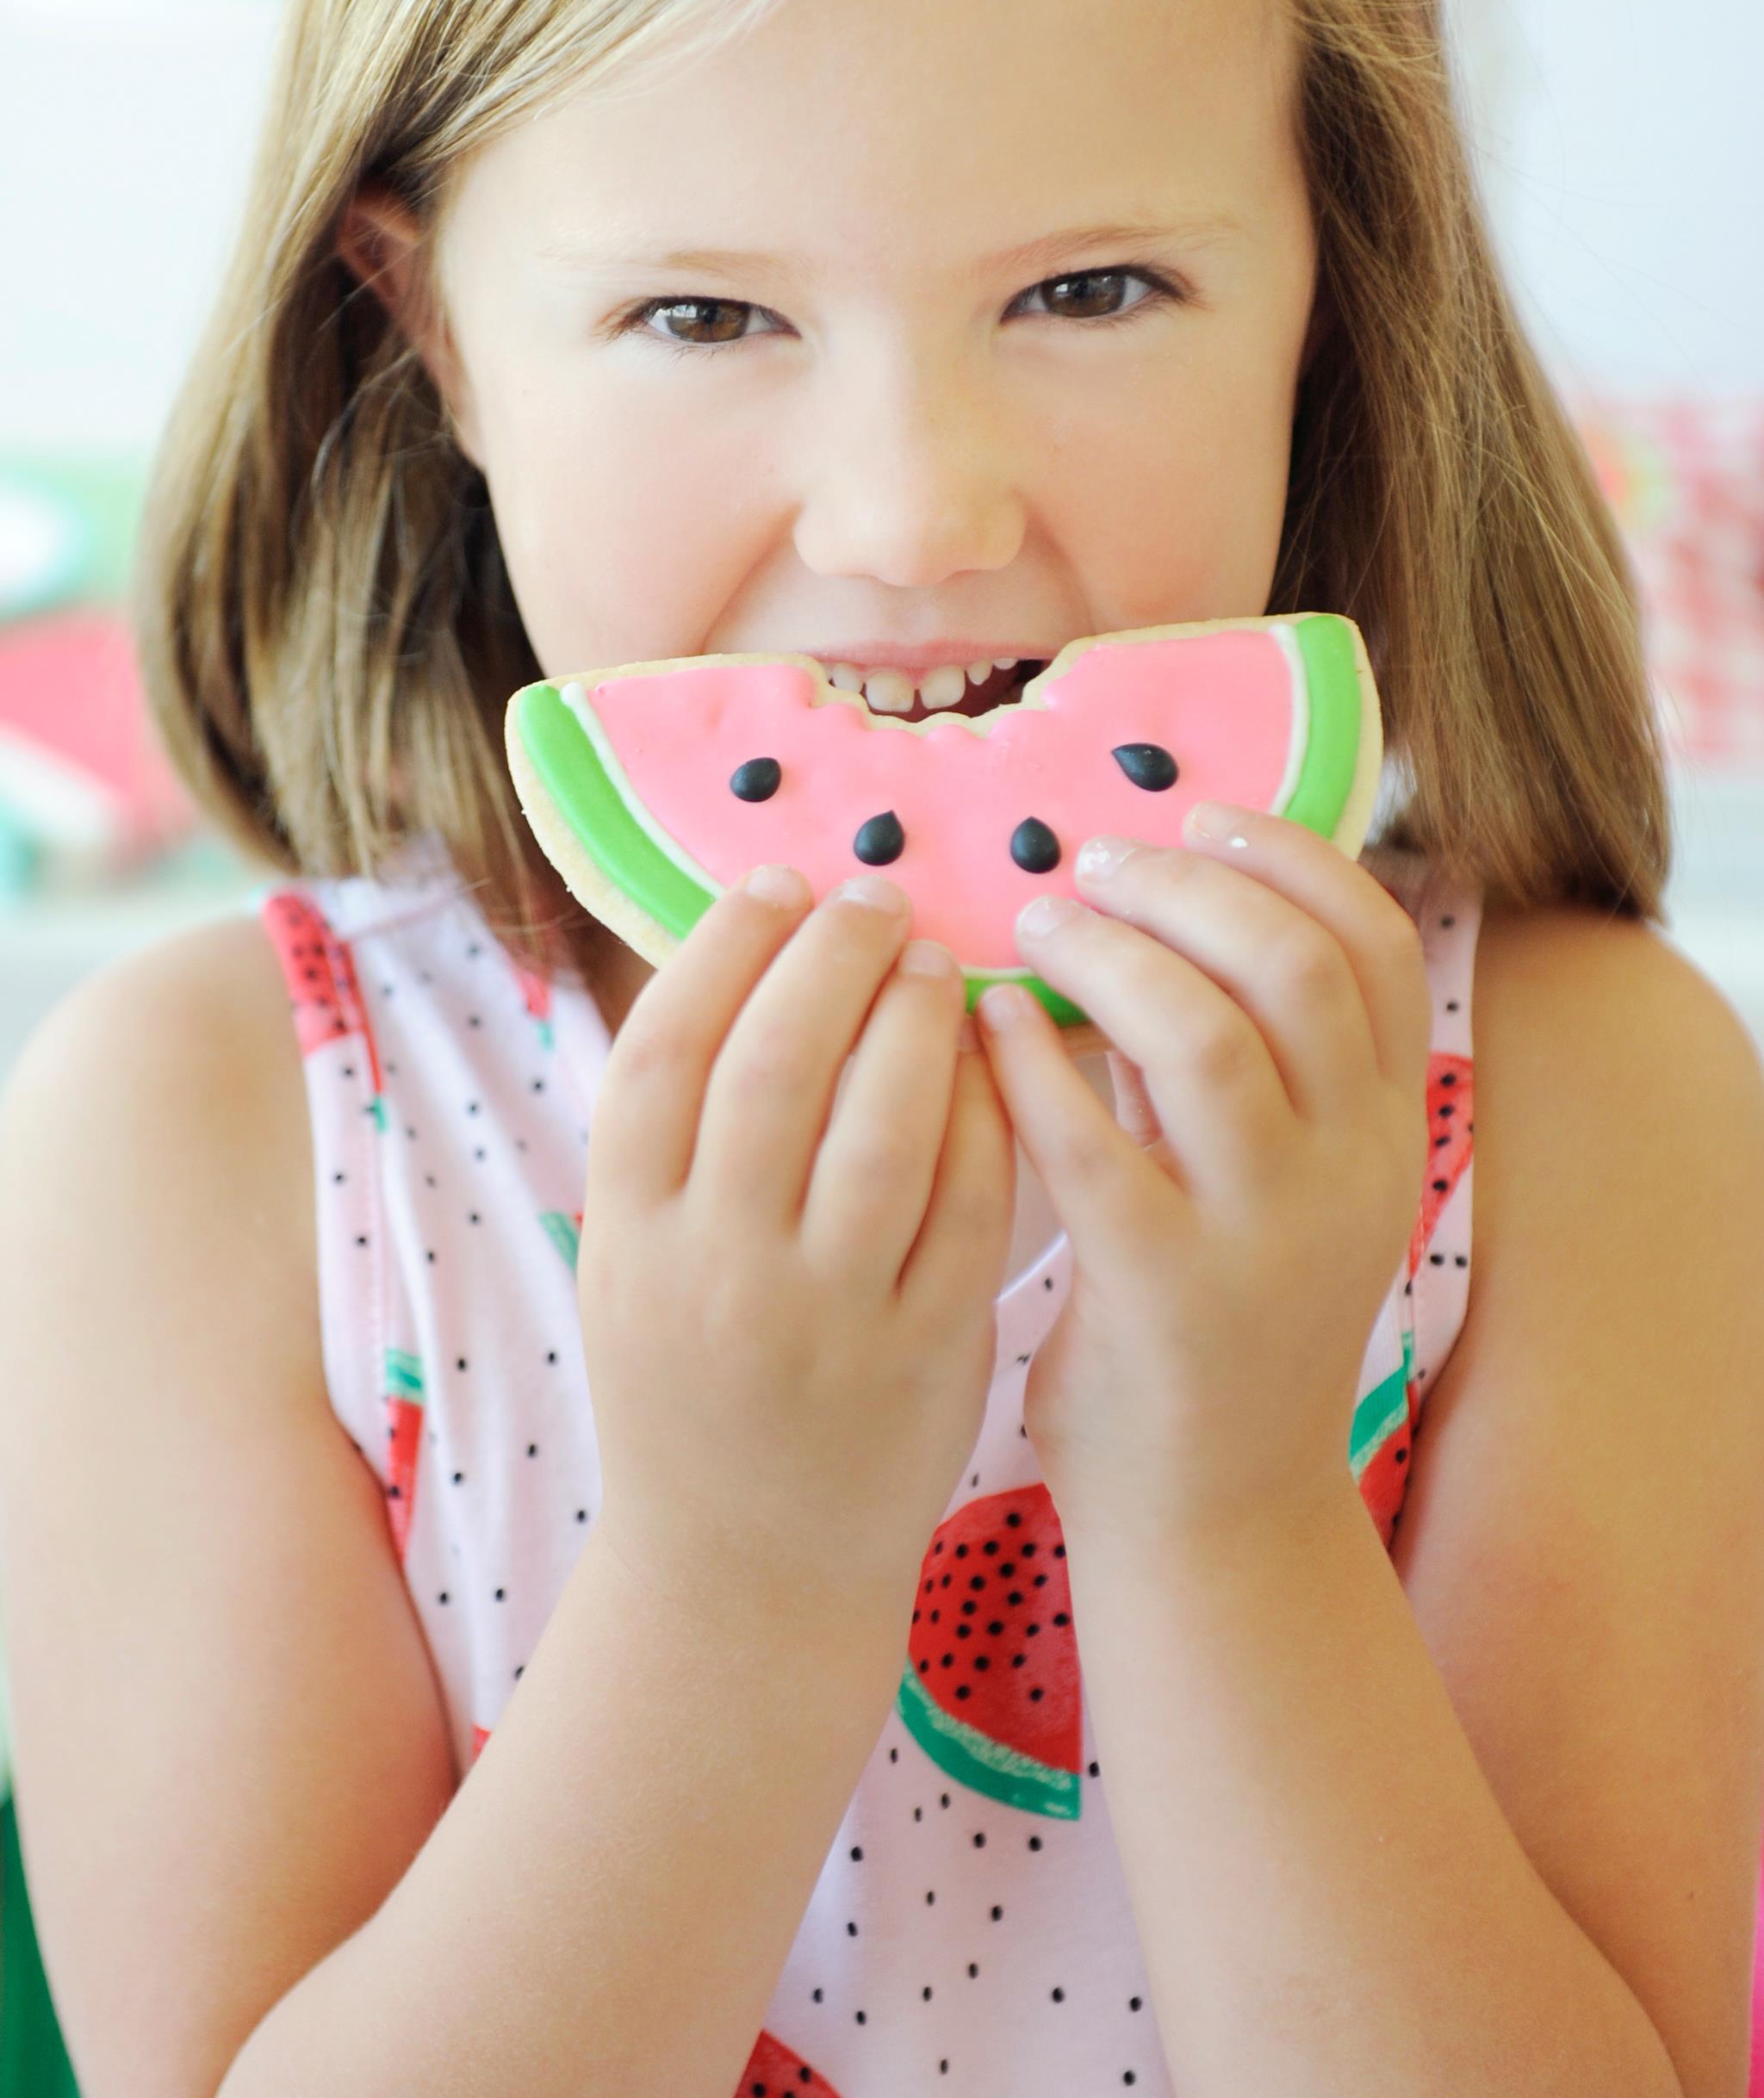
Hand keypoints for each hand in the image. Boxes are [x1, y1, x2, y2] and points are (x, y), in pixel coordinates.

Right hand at [578, 867, 1015, 1613]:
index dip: (725, 945)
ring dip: (919, 1018)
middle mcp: (716, 1268)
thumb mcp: (634, 1265)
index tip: (777, 884)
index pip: (667, 1046)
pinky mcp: (926, 1351)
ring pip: (885, 1120)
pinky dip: (984, 1113)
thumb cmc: (690, 1390)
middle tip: (877, 900)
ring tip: (935, 965)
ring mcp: (826, 1315)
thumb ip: (674, 1138)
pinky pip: (969, 1199)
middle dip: (835, 953)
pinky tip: (987, 1062)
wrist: (741, 1575)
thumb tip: (747, 957)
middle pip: (777, 1061)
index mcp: (628, 1234)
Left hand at [975, 804, 1432, 1551]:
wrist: (1216, 1514)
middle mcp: (1350, 1170)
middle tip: (1089, 864)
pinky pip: (1093, 1145)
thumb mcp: (1278, 1180)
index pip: (1374, 943)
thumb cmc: (1219, 1317)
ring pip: (1206, 1036)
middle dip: (1184, 887)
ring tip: (1034, 923)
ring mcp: (1265, 1235)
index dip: (1286, 857)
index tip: (1197, 814)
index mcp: (1385, 1126)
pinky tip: (987, 1021)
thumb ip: (1241, 1057)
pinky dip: (1033, 1062)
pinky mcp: (1164, 1293)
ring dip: (1108, 955)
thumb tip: (1155, 903)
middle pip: (1295, 966)